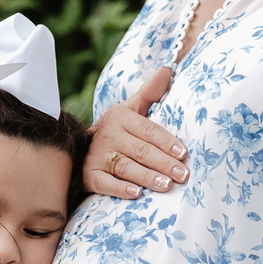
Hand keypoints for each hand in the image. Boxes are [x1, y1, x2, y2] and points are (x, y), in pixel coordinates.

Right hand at [84, 67, 188, 198]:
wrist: (78, 149)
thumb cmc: (116, 131)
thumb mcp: (130, 110)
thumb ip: (149, 93)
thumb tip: (168, 70)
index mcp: (121, 118)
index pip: (148, 131)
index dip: (166, 142)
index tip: (183, 153)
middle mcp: (109, 136)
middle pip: (141, 151)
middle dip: (164, 163)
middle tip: (183, 175)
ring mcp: (97, 156)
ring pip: (126, 167)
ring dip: (146, 177)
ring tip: (166, 185)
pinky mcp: (89, 176)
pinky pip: (105, 184)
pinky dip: (120, 189)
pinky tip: (136, 194)